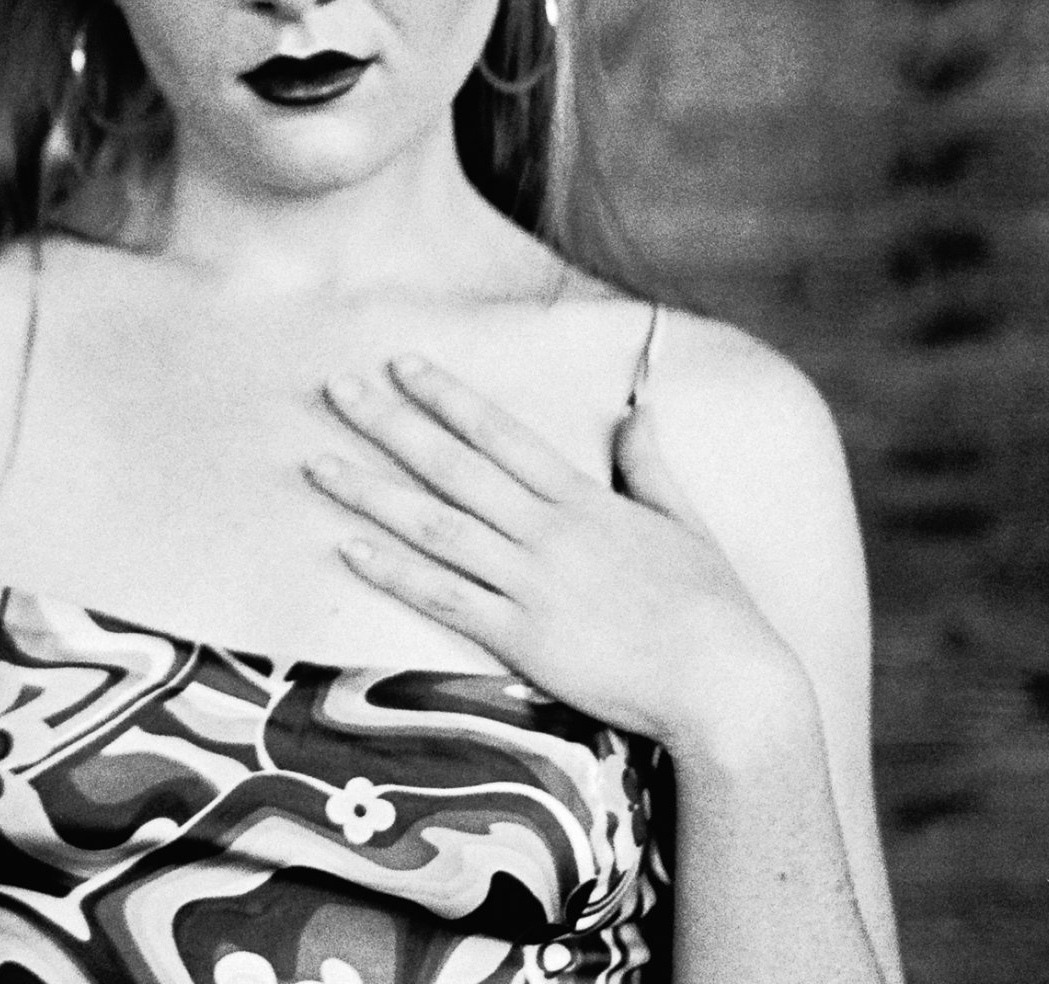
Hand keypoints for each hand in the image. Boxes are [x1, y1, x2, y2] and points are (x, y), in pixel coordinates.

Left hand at [303, 354, 806, 754]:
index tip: (403, 363)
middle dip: (389, 424)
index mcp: (585, 501)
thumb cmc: (716, 608)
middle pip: (453, 467)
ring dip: (371, 492)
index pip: (502, 434)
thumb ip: (652, 465)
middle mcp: (549, 533)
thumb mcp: (686, 522)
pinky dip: (393, 572)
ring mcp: (532, 584)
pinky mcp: (524, 639)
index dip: (448, 396)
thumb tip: (636, 410)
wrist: (731, 685)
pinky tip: (347, 547)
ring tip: (316, 463)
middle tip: (336, 388)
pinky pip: (444, 598)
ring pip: (434, 527)